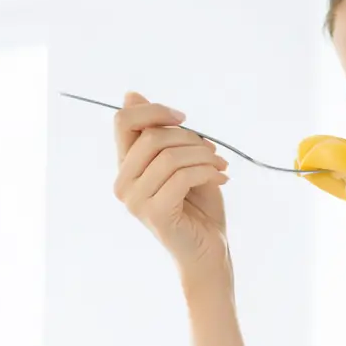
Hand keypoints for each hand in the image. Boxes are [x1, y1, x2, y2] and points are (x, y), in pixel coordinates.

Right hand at [112, 92, 230, 277]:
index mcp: (126, 167)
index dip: (154, 110)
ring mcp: (135, 201)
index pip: (122, 121)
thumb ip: (160, 132)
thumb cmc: (198, 206)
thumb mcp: (182, 160)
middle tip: (214, 152)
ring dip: (203, 156)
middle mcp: (123, 183)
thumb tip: (130, 94)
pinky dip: (207, 173)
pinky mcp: (154, 214)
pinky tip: (222, 180)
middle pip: (150, 136)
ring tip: (221, 166)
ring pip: (169, 156)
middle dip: (189, 137)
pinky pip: (181, 177)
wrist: (209, 251)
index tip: (184, 118)